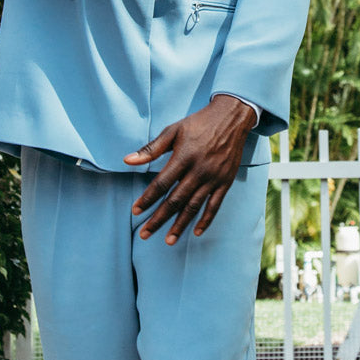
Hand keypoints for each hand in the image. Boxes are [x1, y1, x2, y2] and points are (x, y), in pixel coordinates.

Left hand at [123, 95, 257, 244]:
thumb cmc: (198, 123)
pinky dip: (205, 220)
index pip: (161, 184)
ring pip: (193, 207)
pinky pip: (214, 205)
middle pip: (175, 200)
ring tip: (167, 240)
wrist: (231, 118)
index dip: (147, 199)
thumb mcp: (173, 130)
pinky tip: (195, 232)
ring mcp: (213, 178)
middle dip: (158, 219)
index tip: (136, 211)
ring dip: (179, 225)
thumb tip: (127, 160)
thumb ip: (151, 149)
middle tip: (144, 234)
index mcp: (184, 157)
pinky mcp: (225, 182)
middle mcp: (199, 170)